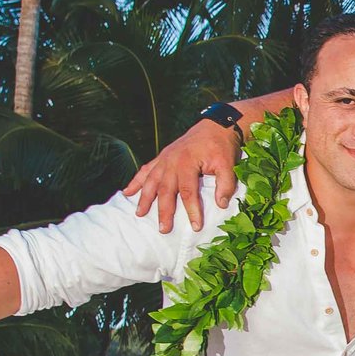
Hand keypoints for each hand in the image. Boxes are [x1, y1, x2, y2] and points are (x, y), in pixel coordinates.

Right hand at [123, 117, 242, 231]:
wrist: (215, 126)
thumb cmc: (221, 147)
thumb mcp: (228, 164)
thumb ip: (225, 184)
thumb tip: (220, 205)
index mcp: (187, 163)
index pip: (188, 191)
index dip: (192, 210)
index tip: (196, 226)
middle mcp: (171, 161)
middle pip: (165, 190)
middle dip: (164, 211)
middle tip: (164, 229)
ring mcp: (164, 159)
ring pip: (151, 181)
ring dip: (144, 199)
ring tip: (139, 214)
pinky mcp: (162, 157)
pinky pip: (145, 170)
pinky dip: (135, 181)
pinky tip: (126, 192)